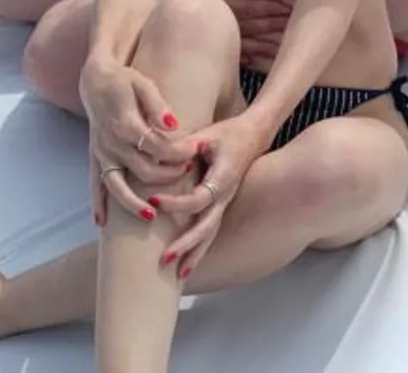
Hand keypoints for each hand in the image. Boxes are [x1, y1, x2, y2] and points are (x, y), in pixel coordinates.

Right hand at [78, 58, 195, 223]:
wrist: (95, 79)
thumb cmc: (124, 80)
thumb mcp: (143, 84)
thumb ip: (158, 107)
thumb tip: (173, 126)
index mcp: (125, 125)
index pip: (158, 147)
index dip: (179, 152)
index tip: (197, 150)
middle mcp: (111, 143)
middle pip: (143, 169)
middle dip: (168, 175)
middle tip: (188, 170)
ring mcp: (102, 153)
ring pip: (117, 185)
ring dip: (133, 203)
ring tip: (152, 216)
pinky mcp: (95, 156)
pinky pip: (95, 183)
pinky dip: (98, 203)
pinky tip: (102, 223)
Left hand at [150, 113, 271, 278]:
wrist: (254, 135)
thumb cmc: (228, 133)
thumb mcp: (206, 134)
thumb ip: (184, 145)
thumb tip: (159, 152)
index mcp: (223, 177)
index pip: (198, 198)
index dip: (176, 203)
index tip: (153, 200)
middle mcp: (225, 195)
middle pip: (207, 226)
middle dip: (186, 244)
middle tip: (164, 258)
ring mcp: (225, 202)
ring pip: (211, 234)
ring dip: (194, 254)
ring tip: (178, 275)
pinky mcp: (221, 205)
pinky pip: (210, 230)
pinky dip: (199, 248)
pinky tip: (186, 264)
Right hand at [173, 0, 290, 65]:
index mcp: (214, 1)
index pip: (246, 7)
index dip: (267, 7)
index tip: (286, 8)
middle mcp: (214, 22)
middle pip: (249, 27)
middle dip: (271, 26)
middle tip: (294, 26)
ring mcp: (210, 36)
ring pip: (244, 43)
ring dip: (266, 45)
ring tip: (287, 45)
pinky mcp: (207, 44)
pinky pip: (232, 53)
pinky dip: (250, 56)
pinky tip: (263, 59)